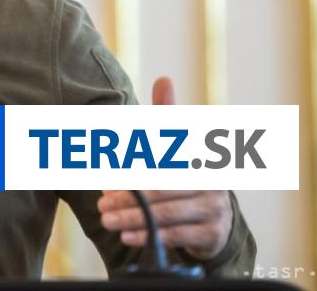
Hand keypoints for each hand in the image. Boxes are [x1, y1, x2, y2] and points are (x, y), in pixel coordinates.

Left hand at [96, 77, 233, 260]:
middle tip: (101, 205)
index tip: (108, 178)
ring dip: (134, 219)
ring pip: (167, 214)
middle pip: (162, 190)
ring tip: (107, 221)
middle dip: (129, 199)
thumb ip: (166, 115)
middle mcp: (211, 182)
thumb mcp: (176, 146)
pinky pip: (178, 235)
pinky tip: (129, 237)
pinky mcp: (213, 233)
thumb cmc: (184, 177)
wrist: (214, 219)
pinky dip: (151, 236)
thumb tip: (165, 78)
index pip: (164, 160)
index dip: (135, 169)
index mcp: (200, 156)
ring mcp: (215, 208)